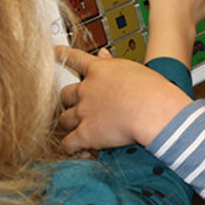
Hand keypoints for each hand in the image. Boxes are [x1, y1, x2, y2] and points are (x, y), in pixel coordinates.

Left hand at [58, 47, 191, 151]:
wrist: (153, 110)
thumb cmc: (152, 90)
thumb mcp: (133, 68)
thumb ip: (113, 63)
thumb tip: (103, 53)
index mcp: (100, 70)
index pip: (74, 58)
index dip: (61, 55)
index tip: (51, 52)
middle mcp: (87, 89)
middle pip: (65, 94)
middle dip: (70, 102)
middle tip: (80, 107)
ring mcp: (84, 112)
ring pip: (64, 120)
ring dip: (71, 125)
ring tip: (81, 131)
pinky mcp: (85, 134)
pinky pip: (68, 144)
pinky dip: (72, 150)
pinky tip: (80, 152)